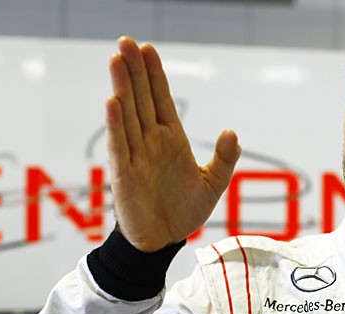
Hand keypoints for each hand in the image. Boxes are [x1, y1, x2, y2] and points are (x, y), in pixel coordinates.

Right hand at [105, 36, 240, 251]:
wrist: (165, 240)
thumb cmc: (185, 210)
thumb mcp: (214, 184)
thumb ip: (225, 159)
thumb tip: (232, 133)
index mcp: (171, 139)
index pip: (160, 100)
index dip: (155, 75)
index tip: (148, 49)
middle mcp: (150, 141)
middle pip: (141, 99)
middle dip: (134, 70)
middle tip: (125, 41)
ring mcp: (135, 155)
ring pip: (127, 115)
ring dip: (122, 88)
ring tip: (116, 59)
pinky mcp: (124, 175)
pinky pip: (119, 146)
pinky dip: (115, 125)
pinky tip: (112, 102)